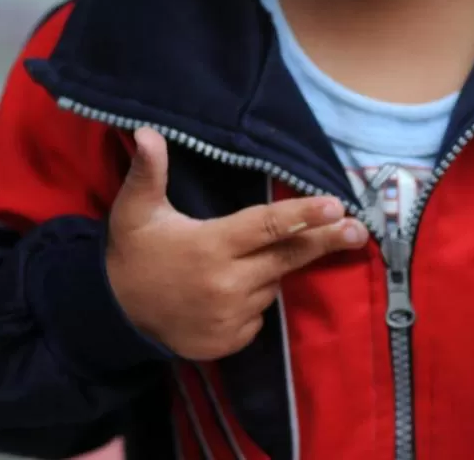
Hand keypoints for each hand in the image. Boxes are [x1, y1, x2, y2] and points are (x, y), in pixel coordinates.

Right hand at [106, 127, 368, 359]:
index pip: (267, 226)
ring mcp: (231, 317)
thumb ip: (147, 172)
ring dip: (270, 270)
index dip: (304, 214)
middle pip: (287, 256)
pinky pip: (261, 314)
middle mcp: (227, 284)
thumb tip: (146, 132)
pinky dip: (255, 298)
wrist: (115, 315)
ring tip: (239, 262)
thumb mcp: (135, 210)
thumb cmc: (134, 253)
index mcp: (210, 246)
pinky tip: (230, 290)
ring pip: (273, 285)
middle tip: (358, 229)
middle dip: (324, 240)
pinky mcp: (231, 341)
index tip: (336, 206)